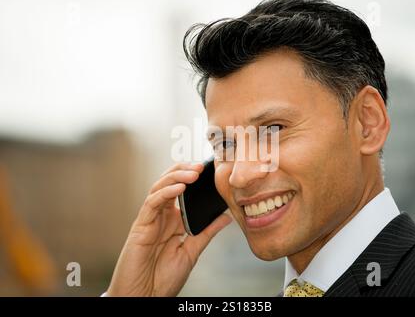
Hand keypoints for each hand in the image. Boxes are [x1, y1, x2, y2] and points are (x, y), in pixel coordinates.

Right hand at [106, 163, 231, 295]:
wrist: (145, 297)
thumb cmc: (163, 279)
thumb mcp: (192, 252)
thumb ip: (206, 233)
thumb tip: (225, 217)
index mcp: (173, 221)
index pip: (182, 191)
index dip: (193, 177)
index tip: (210, 170)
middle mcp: (161, 216)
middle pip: (169, 183)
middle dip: (184, 170)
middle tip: (201, 165)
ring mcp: (150, 219)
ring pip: (159, 188)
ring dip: (176, 176)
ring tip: (193, 172)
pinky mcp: (141, 226)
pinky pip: (152, 203)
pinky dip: (165, 192)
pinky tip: (180, 187)